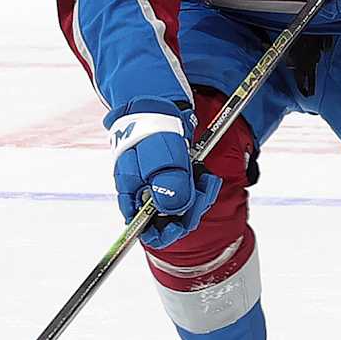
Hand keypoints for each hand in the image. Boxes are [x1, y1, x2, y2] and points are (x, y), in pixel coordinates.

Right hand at [109, 101, 220, 248]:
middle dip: (190, 211)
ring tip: (207, 180)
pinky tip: (205, 175)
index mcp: (132, 196)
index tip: (180, 224)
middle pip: (168, 221)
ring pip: (182, 207)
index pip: (145, 231)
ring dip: (199, 198)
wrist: (156, 106)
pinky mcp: (171, 179)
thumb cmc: (151, 131)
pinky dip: (199, 187)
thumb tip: (175, 210)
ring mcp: (158, 188)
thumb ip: (167, 187)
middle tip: (204, 192)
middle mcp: (144, 197)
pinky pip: (188, 193)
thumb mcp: (160, 159)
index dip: (164, 234)